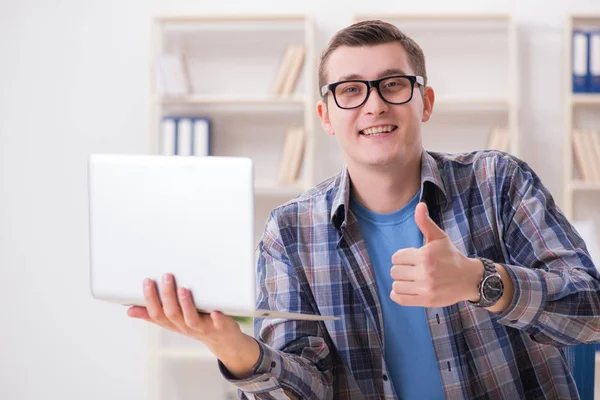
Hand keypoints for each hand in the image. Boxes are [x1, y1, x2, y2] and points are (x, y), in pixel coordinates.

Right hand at [127, 273, 258, 377]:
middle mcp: (186, 327)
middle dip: (167, 296)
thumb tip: (130, 311)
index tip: (147, 281)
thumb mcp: (173, 322)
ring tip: (183, 289)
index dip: (150, 299)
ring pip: (191, 319)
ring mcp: (203, 328)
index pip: (157, 314)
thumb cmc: (196, 326)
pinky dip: (216, 317)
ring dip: (186, 304)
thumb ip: (153, 315)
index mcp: (173, 324)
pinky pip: (217, 323)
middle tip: (166, 277)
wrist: (223, 341)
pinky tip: (215, 311)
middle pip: (172, 314)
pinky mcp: (220, 326)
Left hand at [389, 202, 482, 307]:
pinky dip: (397, 295)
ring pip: (396, 285)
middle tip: (412, 270)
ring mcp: (426, 288)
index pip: (396, 257)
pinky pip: (400, 299)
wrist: (469, 278)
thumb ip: (425, 223)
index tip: (411, 259)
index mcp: (425, 255)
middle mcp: (426, 272)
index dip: (402, 257)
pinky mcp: (427, 301)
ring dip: (400, 282)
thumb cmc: (451, 256)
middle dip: (401, 270)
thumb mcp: (439, 237)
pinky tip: (404, 289)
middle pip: (395, 272)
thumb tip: (419, 205)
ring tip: (410, 280)